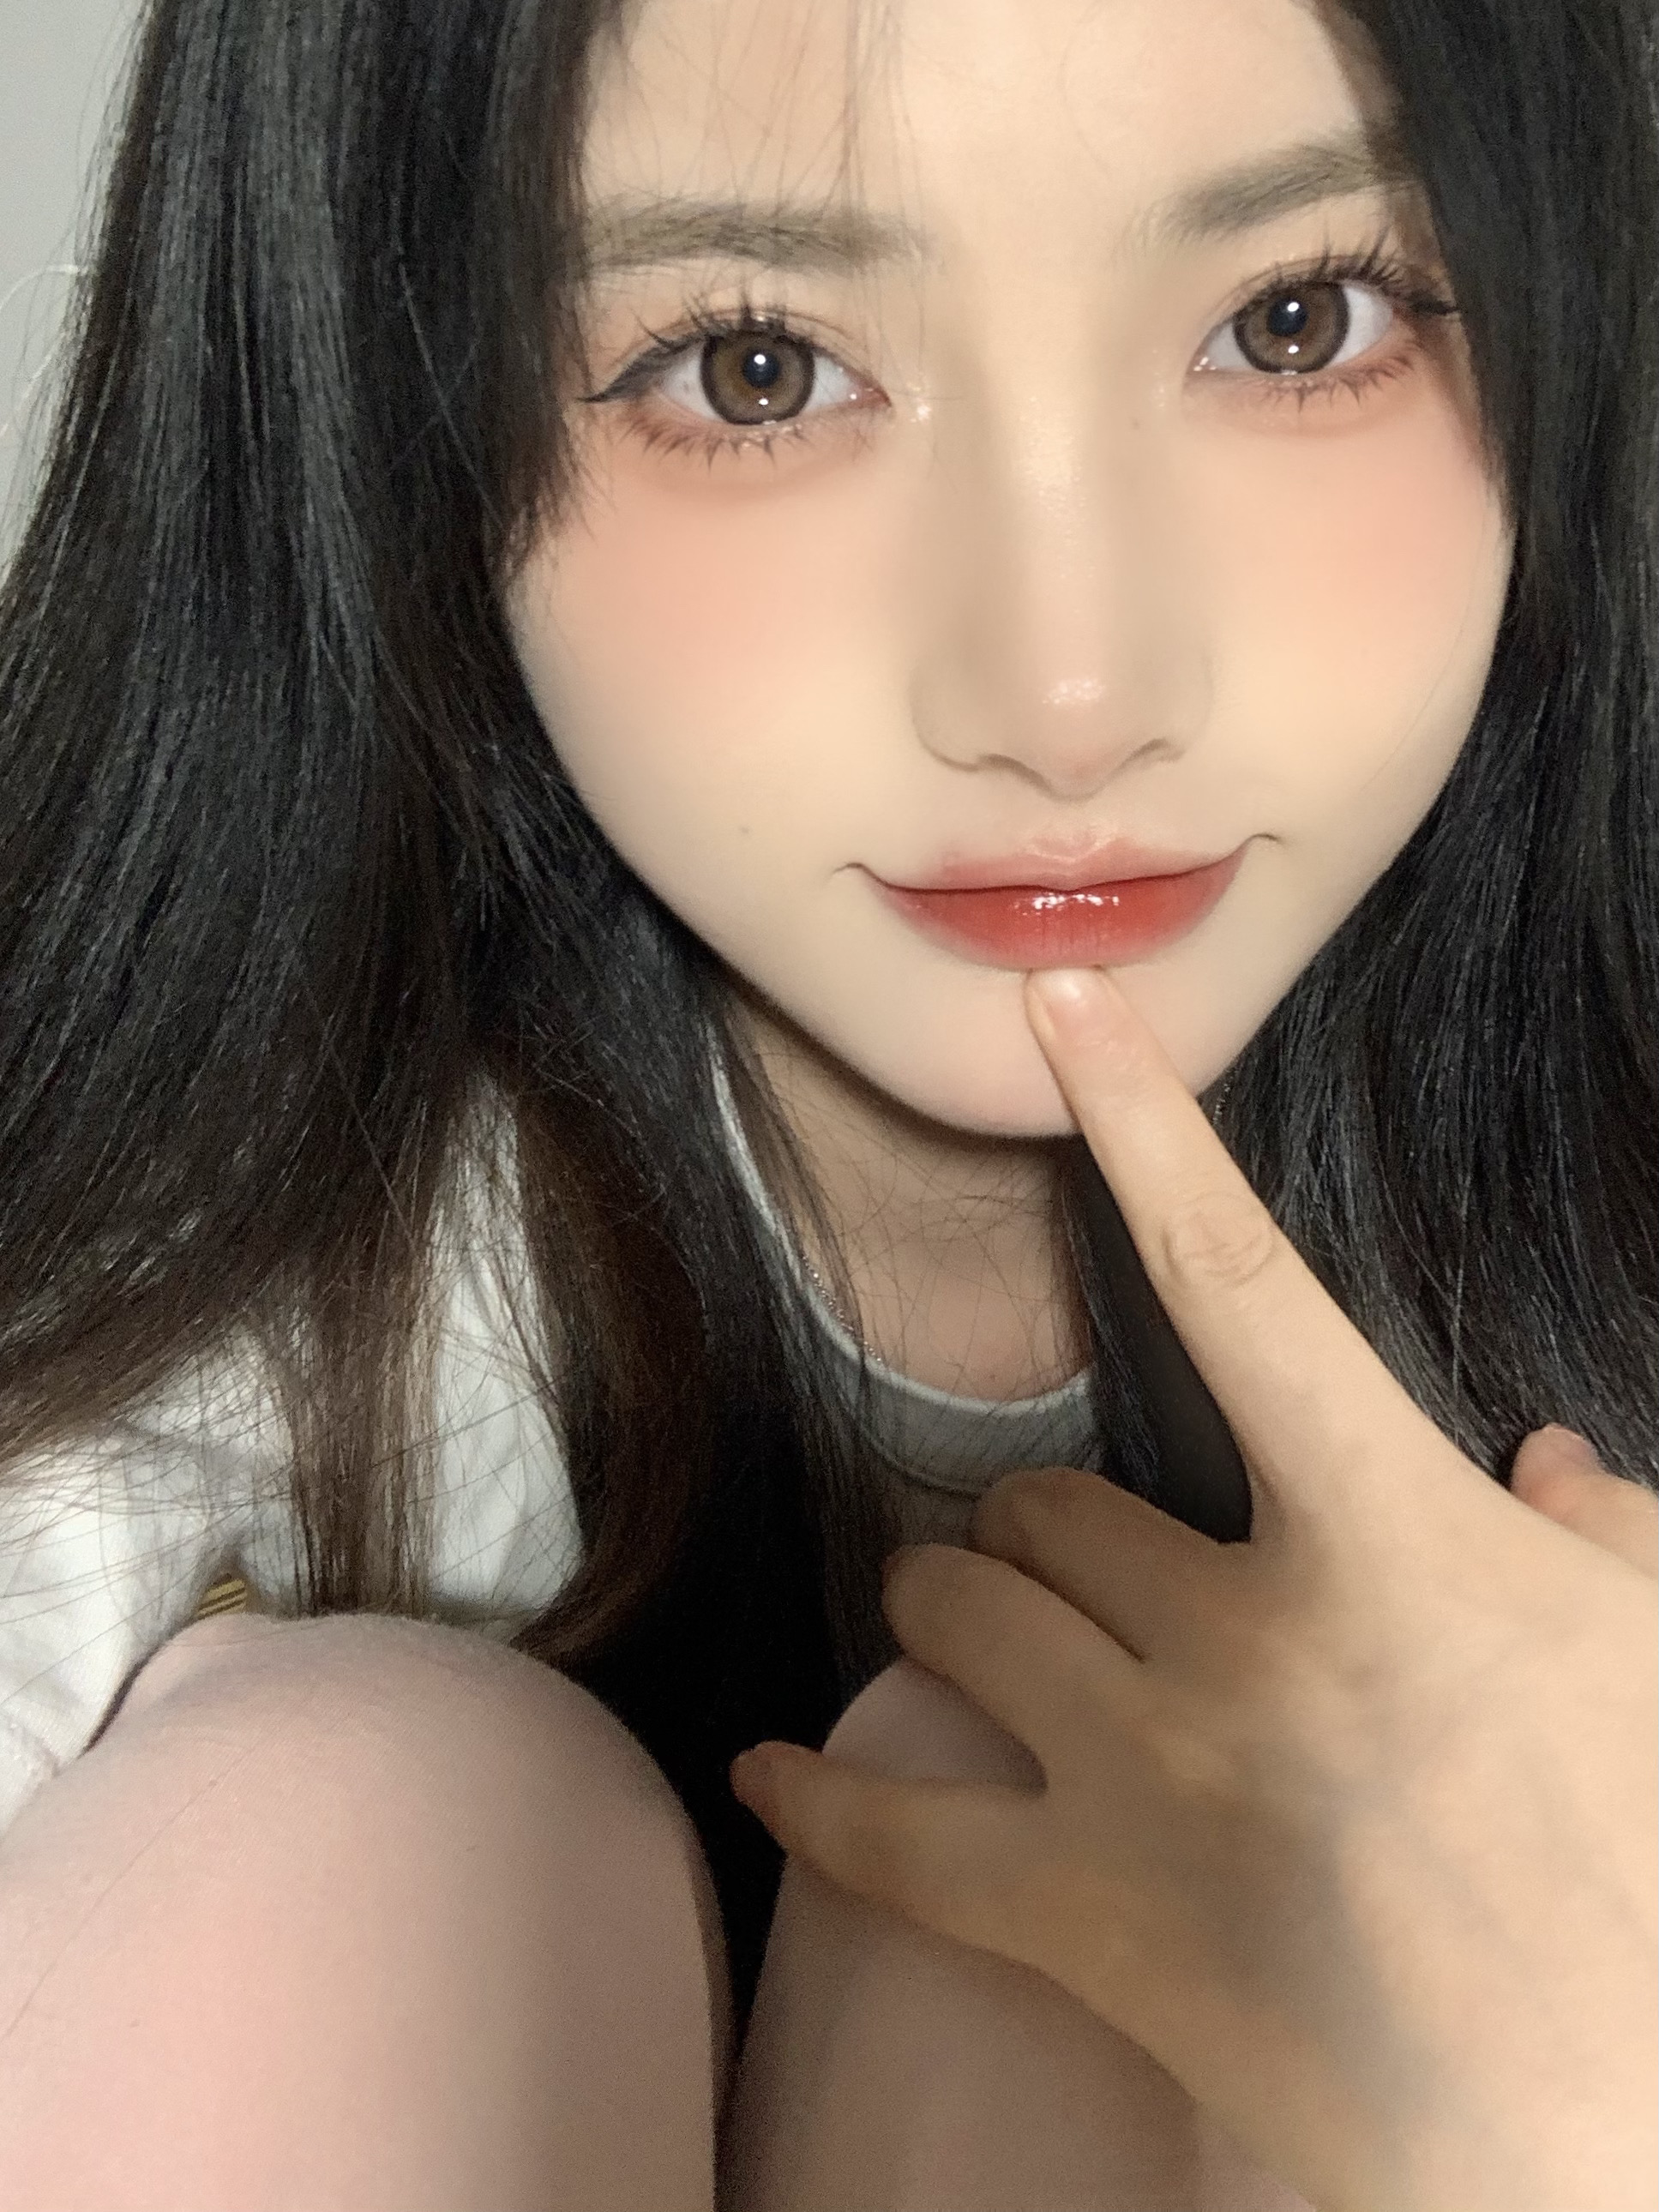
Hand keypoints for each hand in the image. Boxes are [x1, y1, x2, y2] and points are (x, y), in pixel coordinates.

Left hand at [730, 966, 1657, 2211]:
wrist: (1603, 2147)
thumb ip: (1611, 1545)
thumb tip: (1551, 1466)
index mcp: (1393, 1546)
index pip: (1243, 1287)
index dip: (1152, 1133)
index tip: (1072, 1020)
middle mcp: (1242, 1636)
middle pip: (1054, 1501)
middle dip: (1045, 1517)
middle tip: (1072, 1550)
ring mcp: (1149, 1782)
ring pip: (961, 1613)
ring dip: (956, 1597)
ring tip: (973, 1614)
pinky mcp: (1086, 1923)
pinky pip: (895, 1837)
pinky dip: (819, 1798)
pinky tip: (767, 1770)